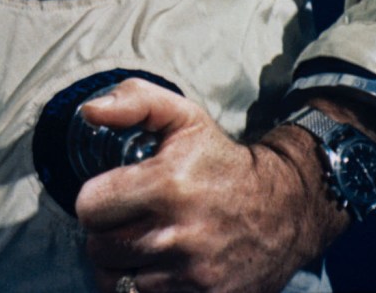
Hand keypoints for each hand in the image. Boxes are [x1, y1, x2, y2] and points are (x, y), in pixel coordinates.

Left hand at [73, 79, 350, 292]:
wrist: (286, 208)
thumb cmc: (222, 161)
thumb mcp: (182, 117)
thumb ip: (132, 101)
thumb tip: (89, 111)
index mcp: (167, 186)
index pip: (90, 207)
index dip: (92, 201)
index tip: (107, 198)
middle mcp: (180, 236)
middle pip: (100, 249)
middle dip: (104, 234)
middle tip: (123, 223)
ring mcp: (195, 276)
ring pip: (117, 283)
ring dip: (120, 266)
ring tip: (137, 248)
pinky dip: (141, 290)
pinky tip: (153, 271)